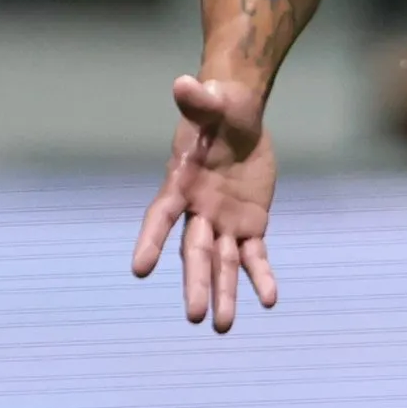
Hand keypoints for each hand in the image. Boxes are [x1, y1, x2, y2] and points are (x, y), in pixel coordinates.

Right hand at [129, 75, 281, 331]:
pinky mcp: (249, 224)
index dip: (150, 241)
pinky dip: (260, 277)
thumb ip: (199, 100)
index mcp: (180, 184)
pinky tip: (268, 299)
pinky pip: (254, 255)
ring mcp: (223, 221)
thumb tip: (185, 81)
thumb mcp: (214, 102)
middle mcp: (197, 210)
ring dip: (223, 293)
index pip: (161, 217)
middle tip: (193, 316)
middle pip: (193, 252)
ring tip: (223, 326)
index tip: (138, 269)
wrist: (239, 118)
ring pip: (222, 263)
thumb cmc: (219, 109)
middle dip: (195, 283)